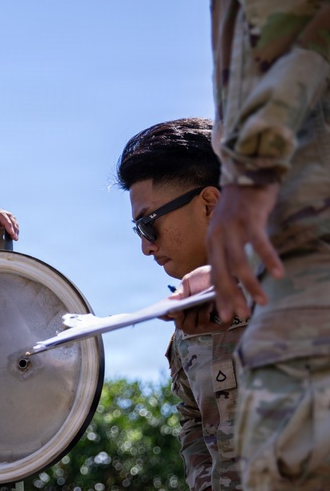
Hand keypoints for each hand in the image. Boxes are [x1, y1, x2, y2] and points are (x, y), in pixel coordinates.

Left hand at [0, 206, 20, 260]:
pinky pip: (8, 223)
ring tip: (15, 237)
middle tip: (15, 237)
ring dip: (14, 227)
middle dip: (13, 226)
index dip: (7, 223)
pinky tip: (13, 236)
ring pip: (9, 218)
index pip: (0, 214)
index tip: (11, 232)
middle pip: (7, 215)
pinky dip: (12, 229)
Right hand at [164, 265, 230, 333]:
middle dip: (178, 316)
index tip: (161, 312)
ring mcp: (208, 324)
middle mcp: (196, 319)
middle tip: (176, 309)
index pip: (172, 317)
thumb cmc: (207, 277)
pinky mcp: (221, 324)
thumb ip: (179, 293)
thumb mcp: (189, 282)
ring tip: (199, 301)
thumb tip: (169, 302)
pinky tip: (208, 303)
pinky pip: (205, 324)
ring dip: (192, 314)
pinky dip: (204, 313)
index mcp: (185, 309)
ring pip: (191, 327)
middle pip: (181, 326)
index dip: (165, 316)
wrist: (229, 271)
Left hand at [206, 183, 281, 321]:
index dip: (220, 297)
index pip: (214, 276)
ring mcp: (232, 229)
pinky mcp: (249, 219)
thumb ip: (228, 250)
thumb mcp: (228, 230)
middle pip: (223, 274)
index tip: (226, 316)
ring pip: (239, 264)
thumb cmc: (239, 207)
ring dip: (250, 284)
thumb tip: (234, 275)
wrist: (245, 174)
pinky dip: (268, 259)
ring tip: (262, 300)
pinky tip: (278, 273)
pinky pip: (258, 244)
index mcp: (212, 243)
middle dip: (232, 297)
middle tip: (243, 314)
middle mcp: (217, 238)